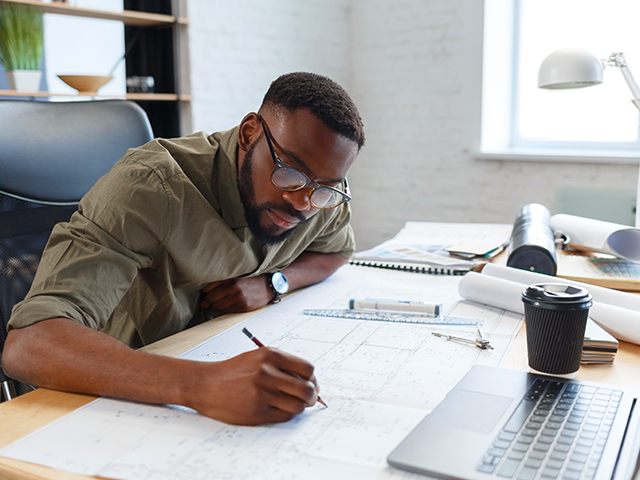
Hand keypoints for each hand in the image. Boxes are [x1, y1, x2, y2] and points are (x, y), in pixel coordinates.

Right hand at [187, 347, 319, 424]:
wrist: (206, 384)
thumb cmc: (234, 371)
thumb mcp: (258, 358)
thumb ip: (283, 365)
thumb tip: (311, 382)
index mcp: (270, 355)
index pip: (308, 369)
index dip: (313, 379)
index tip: (312, 384)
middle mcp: (267, 373)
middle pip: (307, 389)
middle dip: (312, 396)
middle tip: (310, 399)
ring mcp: (262, 393)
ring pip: (298, 405)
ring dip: (300, 407)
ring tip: (292, 404)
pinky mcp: (257, 411)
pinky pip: (285, 416)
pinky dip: (287, 414)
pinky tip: (279, 409)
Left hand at [200, 276, 272, 312]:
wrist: (267, 286)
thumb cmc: (250, 281)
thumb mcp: (235, 277)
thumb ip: (220, 283)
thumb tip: (204, 295)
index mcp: (230, 278)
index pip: (208, 287)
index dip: (205, 292)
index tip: (205, 294)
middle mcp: (233, 287)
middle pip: (210, 298)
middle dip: (208, 300)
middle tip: (208, 301)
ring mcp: (238, 297)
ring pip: (217, 306)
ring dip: (216, 305)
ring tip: (221, 302)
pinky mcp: (242, 306)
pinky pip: (226, 311)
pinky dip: (224, 309)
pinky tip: (229, 304)